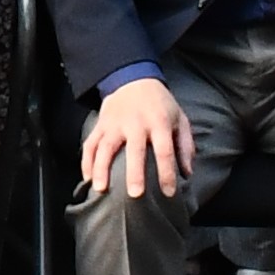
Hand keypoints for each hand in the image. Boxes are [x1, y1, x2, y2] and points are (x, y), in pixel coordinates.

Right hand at [82, 73, 192, 199]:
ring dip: (101, 168)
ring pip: (105, 147)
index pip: (164, 150)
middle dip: (134, 173)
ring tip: (100, 189)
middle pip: (134, 150)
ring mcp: (114, 123)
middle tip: (135, 195)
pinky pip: (90, 144)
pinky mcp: (100, 124)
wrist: (133, 79)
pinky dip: (86, 161)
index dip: (167, 172)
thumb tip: (187, 173)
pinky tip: (87, 178)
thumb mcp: (179, 119)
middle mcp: (135, 123)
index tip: (168, 193)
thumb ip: (185, 146)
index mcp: (159, 122)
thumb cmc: (160, 105)